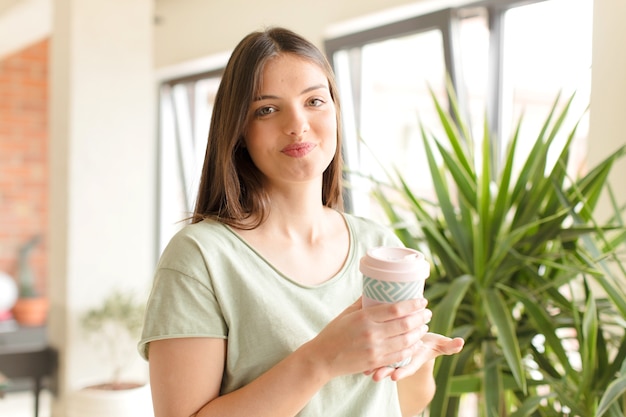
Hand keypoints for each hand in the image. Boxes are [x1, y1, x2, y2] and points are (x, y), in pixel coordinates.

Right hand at [304, 297, 429, 378]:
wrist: (322, 358)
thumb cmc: (333, 333)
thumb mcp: (347, 313)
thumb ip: (363, 303)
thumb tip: (377, 289)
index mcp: (364, 317)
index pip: (395, 309)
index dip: (413, 305)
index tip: (422, 300)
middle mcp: (372, 333)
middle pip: (404, 324)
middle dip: (420, 317)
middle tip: (427, 312)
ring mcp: (375, 350)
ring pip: (406, 341)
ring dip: (418, 333)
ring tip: (424, 326)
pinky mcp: (376, 362)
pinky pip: (399, 356)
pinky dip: (411, 349)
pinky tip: (416, 343)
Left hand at [365, 332, 464, 380]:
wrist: (418, 346)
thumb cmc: (427, 343)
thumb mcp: (438, 344)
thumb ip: (448, 345)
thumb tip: (461, 343)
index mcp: (416, 356)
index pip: (410, 366)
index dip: (403, 371)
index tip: (395, 378)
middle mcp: (404, 359)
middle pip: (393, 366)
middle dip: (385, 371)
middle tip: (375, 377)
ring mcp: (394, 357)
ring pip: (384, 364)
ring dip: (375, 369)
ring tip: (367, 374)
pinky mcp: (386, 350)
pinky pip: (377, 357)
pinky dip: (370, 361)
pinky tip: (361, 365)